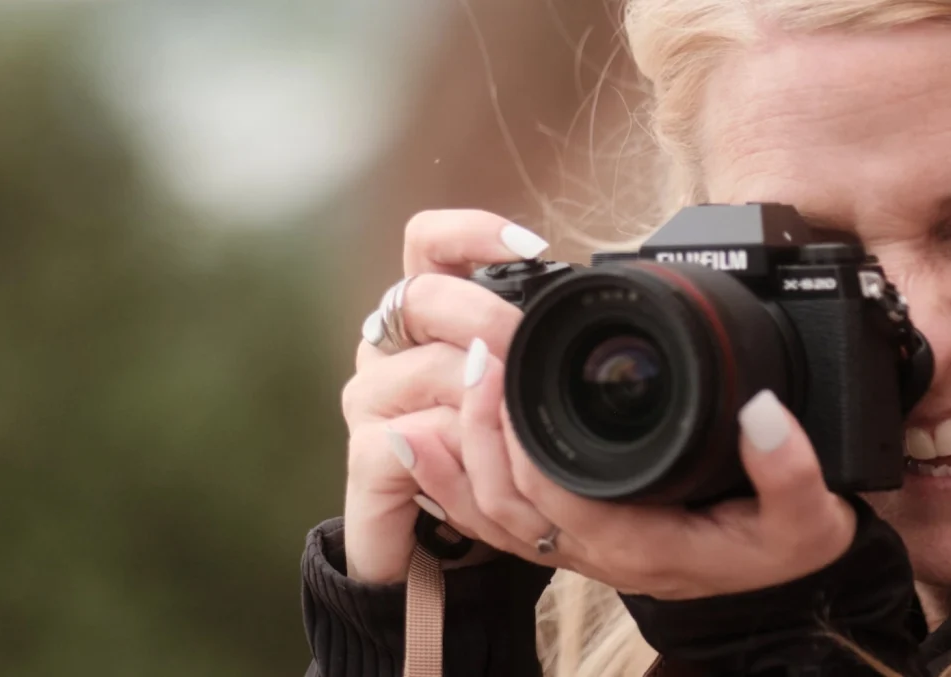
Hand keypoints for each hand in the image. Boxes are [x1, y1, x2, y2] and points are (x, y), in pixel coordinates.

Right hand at [338, 209, 550, 583]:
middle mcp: (386, 347)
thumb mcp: (510, 386)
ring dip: (480, 389)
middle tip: (528, 343)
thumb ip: (528, 340)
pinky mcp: (364, 458)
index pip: (428, 242)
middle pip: (421, 296)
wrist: (423, 539)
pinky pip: (406, 440)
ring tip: (518, 408)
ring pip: (423, 369)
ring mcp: (370, 401)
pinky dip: (451, 446)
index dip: (472, 232)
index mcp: (422, 316)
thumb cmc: (477, 451)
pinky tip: (477, 451)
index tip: (531, 248)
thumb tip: (586, 299)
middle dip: (486, 315)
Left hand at [402, 338, 858, 600]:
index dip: (519, 439)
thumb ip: (790, 468)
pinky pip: (496, 523)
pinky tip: (428, 445)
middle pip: (507, 502)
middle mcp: (599, 554)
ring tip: (437, 391)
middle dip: (479, 429)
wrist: (780, 587)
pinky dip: (453, 488)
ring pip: (491, 517)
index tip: (507, 367)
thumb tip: (760, 407)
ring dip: (457, 457)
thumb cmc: (786, 550)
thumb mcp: (809, 517)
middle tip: (474, 356)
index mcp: (645, 545)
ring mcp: (581, 550)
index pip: (556, 495)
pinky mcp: (573, 537)